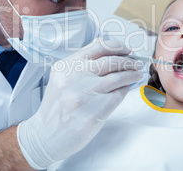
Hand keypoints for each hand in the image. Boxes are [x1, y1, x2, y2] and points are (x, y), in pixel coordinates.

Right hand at [17, 38, 142, 168]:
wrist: (46, 135)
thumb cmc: (58, 105)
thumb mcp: (63, 77)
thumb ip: (83, 63)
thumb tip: (112, 51)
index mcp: (66, 66)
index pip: (97, 47)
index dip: (117, 46)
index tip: (127, 49)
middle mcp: (74, 78)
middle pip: (111, 61)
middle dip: (128, 61)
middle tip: (136, 64)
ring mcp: (84, 96)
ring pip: (117, 78)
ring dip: (131, 74)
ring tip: (137, 74)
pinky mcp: (93, 114)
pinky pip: (117, 95)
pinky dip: (125, 89)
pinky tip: (126, 88)